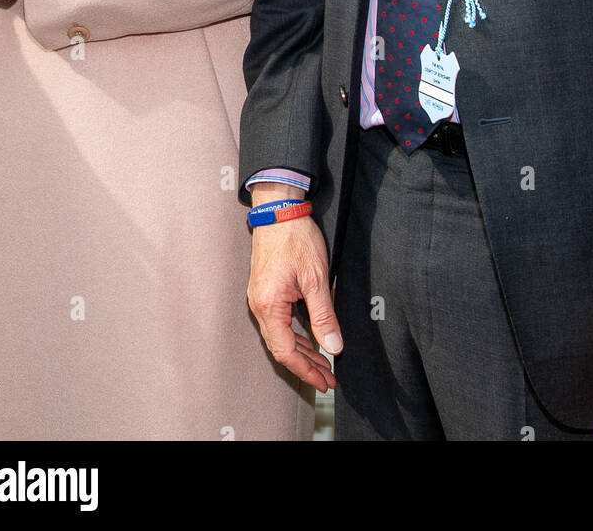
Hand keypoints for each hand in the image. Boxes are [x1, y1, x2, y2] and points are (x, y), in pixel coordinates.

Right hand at [247, 198, 341, 392]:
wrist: (278, 210)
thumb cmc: (295, 238)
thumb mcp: (316, 278)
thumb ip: (323, 315)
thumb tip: (333, 346)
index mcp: (268, 305)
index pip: (286, 352)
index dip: (306, 370)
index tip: (324, 381)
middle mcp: (259, 306)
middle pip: (281, 348)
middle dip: (306, 366)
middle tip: (328, 378)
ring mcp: (259, 298)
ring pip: (279, 337)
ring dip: (302, 351)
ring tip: (323, 363)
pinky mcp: (264, 291)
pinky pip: (278, 323)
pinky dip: (295, 335)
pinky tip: (310, 339)